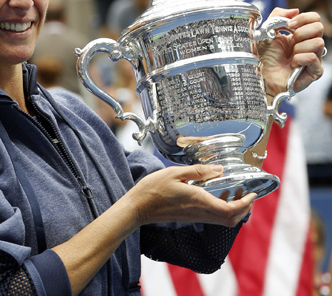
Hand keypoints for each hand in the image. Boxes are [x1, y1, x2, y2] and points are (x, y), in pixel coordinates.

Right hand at [129, 164, 255, 227]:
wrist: (138, 208)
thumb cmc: (153, 189)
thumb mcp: (174, 172)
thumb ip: (198, 172)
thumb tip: (219, 170)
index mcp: (198, 200)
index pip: (229, 210)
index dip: (245, 204)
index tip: (252, 194)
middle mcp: (199, 212)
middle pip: (230, 219)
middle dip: (244, 209)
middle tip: (248, 195)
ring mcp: (194, 217)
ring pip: (222, 220)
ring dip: (234, 211)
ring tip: (236, 194)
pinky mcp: (189, 217)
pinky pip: (212, 217)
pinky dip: (222, 210)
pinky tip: (218, 196)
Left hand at [258, 8, 324, 95]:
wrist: (262, 76)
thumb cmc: (265, 57)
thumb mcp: (266, 32)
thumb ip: (277, 16)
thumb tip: (295, 10)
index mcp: (301, 34)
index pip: (315, 18)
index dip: (303, 18)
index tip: (289, 25)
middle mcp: (310, 44)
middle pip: (319, 28)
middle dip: (301, 32)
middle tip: (290, 41)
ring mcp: (314, 58)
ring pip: (318, 43)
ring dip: (299, 48)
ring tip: (290, 56)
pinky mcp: (314, 71)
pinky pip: (312, 58)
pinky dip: (299, 60)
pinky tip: (292, 65)